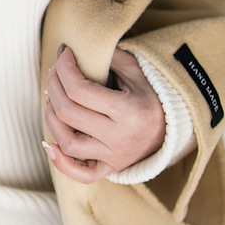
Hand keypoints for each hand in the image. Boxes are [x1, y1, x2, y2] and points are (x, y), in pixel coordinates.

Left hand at [42, 46, 164, 184]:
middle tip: (55, 71)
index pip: (80, 90)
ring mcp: (114, 156)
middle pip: (68, 113)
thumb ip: (110, 57)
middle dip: (53, 86)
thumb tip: (78, 50)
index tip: (64, 54)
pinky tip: (49, 144)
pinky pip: (80, 174)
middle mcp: (120, 137)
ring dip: (51, 118)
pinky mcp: (110, 168)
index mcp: (129, 111)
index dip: (64, 69)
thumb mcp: (137, 71)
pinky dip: (60, 162)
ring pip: (67, 142)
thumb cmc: (152, 95)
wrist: (175, 128)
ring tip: (52, 100)